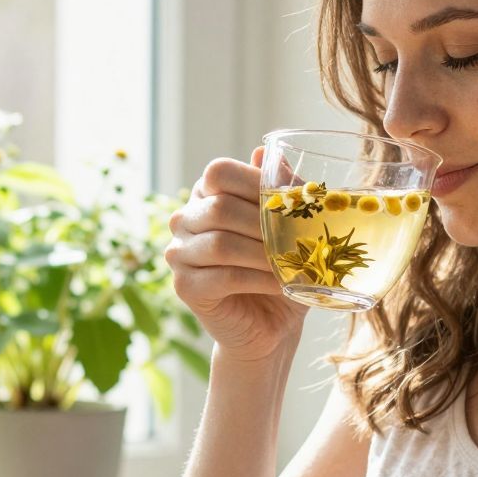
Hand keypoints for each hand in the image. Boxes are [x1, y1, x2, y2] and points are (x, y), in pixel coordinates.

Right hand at [164, 151, 303, 364]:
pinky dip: (258, 279)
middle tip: (298, 239)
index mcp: (206, 195)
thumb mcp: (287, 225)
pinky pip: (223, 276)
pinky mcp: (185, 287)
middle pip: (219, 208)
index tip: (289, 201)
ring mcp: (179, 254)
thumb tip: (268, 152)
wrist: (271, 324)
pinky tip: (280, 283)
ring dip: (263, 255)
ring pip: (221, 244)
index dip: (254, 181)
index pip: (219, 172)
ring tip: (293, 264)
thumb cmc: (280, 268)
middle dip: (264, 224)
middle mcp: (184, 220)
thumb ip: (279, 189)